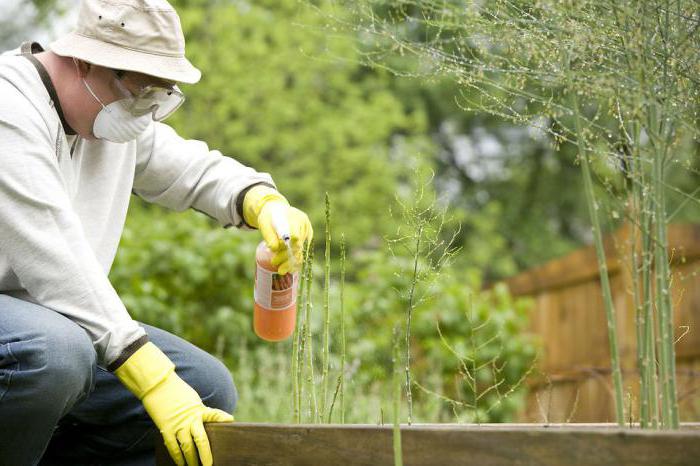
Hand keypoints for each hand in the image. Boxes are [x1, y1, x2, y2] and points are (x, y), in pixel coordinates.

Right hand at [114, 342, 233, 465]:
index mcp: (199, 409)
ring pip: (186, 447)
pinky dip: (177, 457)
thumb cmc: (178, 393)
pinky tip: (180, 464)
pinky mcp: (166, 429)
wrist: (158, 386)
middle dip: (205, 455)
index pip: (214, 414)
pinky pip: (173, 447)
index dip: (222, 418)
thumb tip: (204, 424)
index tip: (230, 421)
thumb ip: (200, 413)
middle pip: (200, 440)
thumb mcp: (193, 401)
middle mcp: (190, 419)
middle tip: (209, 465)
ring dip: (191, 460)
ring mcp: (178, 425)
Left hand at [243, 185, 312, 273]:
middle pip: (297, 244)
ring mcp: (307, 232)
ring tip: (280, 270)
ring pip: (300, 250)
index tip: (277, 251)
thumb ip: (269, 235)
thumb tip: (273, 249)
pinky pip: (302, 252)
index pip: (295, 233)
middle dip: (285, 256)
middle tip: (274, 262)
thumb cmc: (269, 217)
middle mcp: (304, 225)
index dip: (288, 244)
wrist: (277, 211)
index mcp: (294, 217)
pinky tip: (290, 269)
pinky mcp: (307, 239)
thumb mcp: (265, 223)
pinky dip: (296, 261)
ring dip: (290, 262)